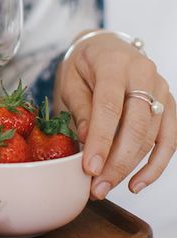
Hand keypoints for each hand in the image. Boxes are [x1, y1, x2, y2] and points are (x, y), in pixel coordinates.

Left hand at [55, 32, 175, 198]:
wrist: (105, 48)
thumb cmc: (82, 68)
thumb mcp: (70, 83)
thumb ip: (80, 110)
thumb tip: (87, 142)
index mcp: (114, 65)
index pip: (110, 107)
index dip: (101, 141)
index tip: (90, 169)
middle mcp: (145, 74)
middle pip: (137, 126)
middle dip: (116, 162)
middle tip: (96, 189)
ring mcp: (162, 89)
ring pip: (153, 136)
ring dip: (130, 168)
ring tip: (105, 189)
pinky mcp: (169, 104)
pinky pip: (169, 139)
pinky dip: (155, 165)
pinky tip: (137, 184)